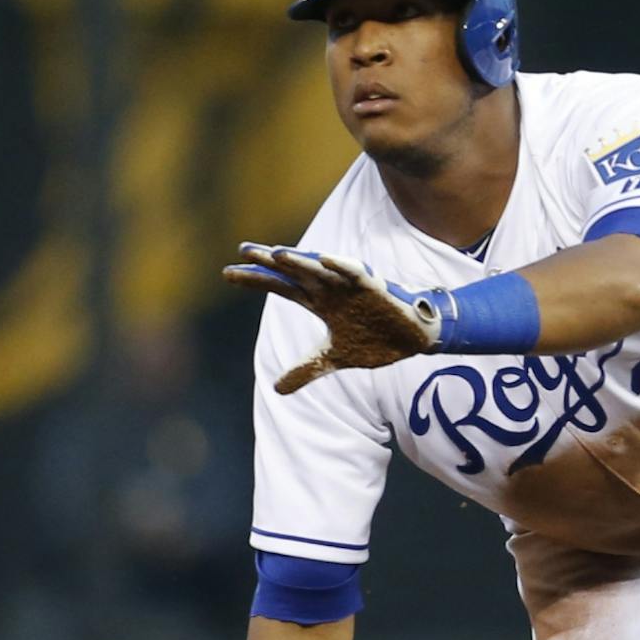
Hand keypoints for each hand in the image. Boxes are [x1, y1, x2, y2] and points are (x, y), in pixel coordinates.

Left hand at [224, 244, 441, 393]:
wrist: (412, 340)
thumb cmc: (375, 340)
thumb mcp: (333, 359)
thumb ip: (306, 369)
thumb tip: (276, 389)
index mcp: (318, 302)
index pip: (281, 286)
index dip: (256, 279)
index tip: (227, 272)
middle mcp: (329, 289)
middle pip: (293, 272)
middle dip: (268, 262)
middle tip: (243, 250)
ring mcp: (350, 287)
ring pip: (319, 269)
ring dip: (299, 261)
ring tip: (275, 253)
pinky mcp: (374, 287)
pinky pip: (356, 273)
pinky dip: (341, 265)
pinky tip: (324, 258)